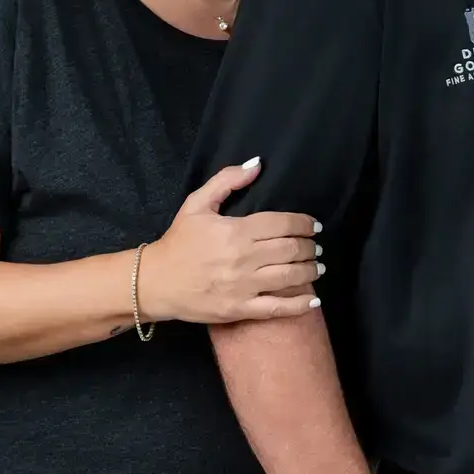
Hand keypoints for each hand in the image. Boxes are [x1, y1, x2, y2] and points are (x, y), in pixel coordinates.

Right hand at [141, 157, 322, 323]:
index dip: (304, 224)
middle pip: (291, 250)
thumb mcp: (196, 203)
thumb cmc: (178, 242)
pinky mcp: (240, 309)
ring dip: (310, 271)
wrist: (155, 282)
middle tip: (316, 247)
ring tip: (317, 268)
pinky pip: (277, 308)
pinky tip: (313, 301)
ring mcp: (243, 286)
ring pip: (290, 277)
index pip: (283, 224)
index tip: (313, 226)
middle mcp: (244, 258)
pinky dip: (299, 305)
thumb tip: (257, 164)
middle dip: (310, 247)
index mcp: (236, 230)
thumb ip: (227, 180)